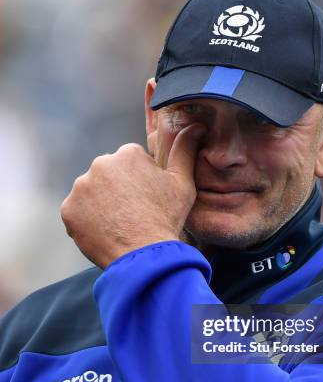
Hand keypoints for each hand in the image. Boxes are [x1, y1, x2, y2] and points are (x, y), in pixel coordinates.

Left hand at [61, 123, 205, 267]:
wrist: (144, 255)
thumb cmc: (166, 218)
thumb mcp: (183, 182)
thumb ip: (185, 150)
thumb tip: (195, 126)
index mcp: (127, 154)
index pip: (131, 164)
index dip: (142, 183)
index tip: (149, 200)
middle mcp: (100, 164)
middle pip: (109, 177)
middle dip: (119, 191)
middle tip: (134, 213)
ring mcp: (81, 187)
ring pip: (92, 194)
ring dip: (102, 205)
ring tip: (120, 224)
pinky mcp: (69, 210)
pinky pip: (78, 213)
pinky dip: (88, 222)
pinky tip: (106, 232)